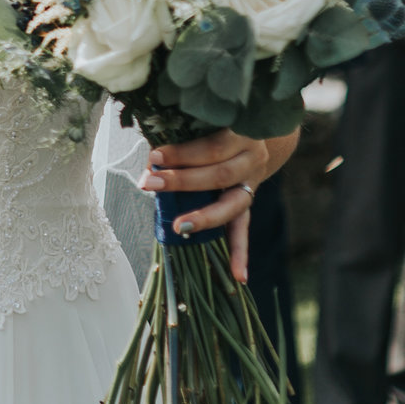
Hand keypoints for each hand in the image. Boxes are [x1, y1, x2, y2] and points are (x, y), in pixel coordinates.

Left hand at [141, 127, 298, 284]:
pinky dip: (240, 254)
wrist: (256, 136)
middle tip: (150, 184)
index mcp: (241, 134)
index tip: (154, 156)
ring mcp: (252, 184)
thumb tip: (148, 166)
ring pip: (231, 205)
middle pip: (219, 175)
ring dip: (204, 217)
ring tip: (181, 227)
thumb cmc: (214, 128)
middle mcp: (252, 159)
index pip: (211, 146)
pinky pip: (243, 230)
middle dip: (182, 181)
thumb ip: (178, 141)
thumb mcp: (200, 127)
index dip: (183, 152)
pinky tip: (238, 276)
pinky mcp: (246, 203)